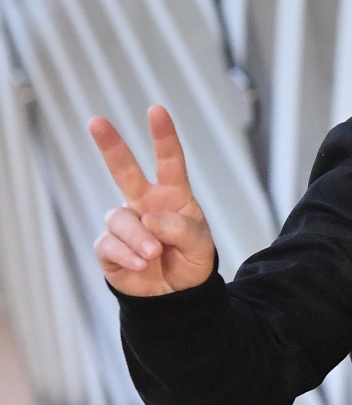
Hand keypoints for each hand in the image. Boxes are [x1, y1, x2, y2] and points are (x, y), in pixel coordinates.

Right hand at [90, 105, 215, 296]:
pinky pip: (109, 244)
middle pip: (124, 170)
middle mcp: (145, 203)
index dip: (164, 136)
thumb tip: (148, 219)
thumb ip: (182, 228)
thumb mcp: (201, 245)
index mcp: (173, 196)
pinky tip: (141, 265)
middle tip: (96, 121)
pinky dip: (127, 256)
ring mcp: (125, 223)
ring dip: (139, 239)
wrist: (176, 295)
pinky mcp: (108, 247)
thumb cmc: (191, 260)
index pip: (170, 161)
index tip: (156, 109)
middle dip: (111, 145)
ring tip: (154, 256)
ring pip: (120, 219)